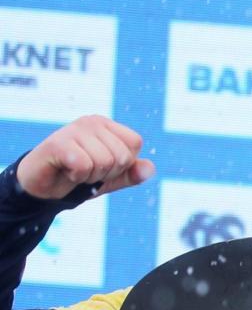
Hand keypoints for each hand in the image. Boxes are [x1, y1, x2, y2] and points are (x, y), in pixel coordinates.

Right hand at [15, 115, 154, 199]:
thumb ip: (132, 174)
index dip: (123, 163)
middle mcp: (91, 122)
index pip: (135, 143)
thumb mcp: (111, 178)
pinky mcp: (58, 142)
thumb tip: (150, 168)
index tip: (102, 165)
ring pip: (104, 162)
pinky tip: (65, 170)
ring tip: (74, 169)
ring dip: (90, 175)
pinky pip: (84, 165)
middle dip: (106, 172)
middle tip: (86, 169)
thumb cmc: (78, 177)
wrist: (43, 187)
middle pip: (121, 156)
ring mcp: (74, 129)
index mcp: (107, 125)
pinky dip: (77, 176)